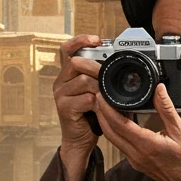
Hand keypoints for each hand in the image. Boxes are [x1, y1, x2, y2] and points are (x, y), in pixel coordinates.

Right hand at [54, 34, 103, 160]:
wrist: (80, 140)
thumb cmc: (90, 115)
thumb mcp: (95, 92)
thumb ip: (100, 78)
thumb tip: (120, 64)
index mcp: (67, 75)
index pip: (66, 49)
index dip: (80, 41)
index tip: (96, 39)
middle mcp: (60, 82)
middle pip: (75, 62)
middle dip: (96, 66)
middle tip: (109, 74)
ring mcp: (61, 95)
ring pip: (83, 80)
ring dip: (100, 87)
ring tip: (107, 95)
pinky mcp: (64, 108)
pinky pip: (86, 98)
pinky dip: (99, 102)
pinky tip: (102, 108)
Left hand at [91, 83, 180, 180]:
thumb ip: (167, 109)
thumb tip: (159, 89)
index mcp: (146, 144)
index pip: (119, 124)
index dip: (106, 109)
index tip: (101, 95)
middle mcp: (135, 153)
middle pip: (109, 132)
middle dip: (100, 114)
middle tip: (98, 97)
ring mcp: (133, 159)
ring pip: (113, 139)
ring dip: (106, 122)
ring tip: (105, 105)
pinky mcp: (134, 162)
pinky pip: (119, 144)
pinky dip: (115, 131)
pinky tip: (119, 120)